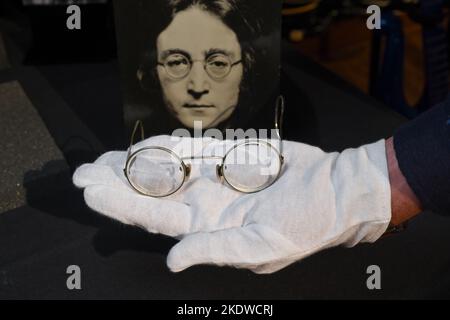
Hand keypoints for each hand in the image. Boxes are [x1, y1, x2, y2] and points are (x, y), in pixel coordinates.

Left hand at [73, 136, 390, 273]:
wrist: (335, 190)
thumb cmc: (305, 222)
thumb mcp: (261, 246)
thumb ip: (214, 249)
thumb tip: (173, 261)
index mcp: (209, 227)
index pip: (153, 217)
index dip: (119, 204)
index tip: (90, 190)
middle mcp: (205, 204)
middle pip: (151, 193)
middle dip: (116, 183)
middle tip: (84, 172)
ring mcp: (215, 180)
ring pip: (165, 170)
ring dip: (135, 163)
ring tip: (105, 159)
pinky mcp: (228, 159)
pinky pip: (192, 150)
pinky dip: (169, 146)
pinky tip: (147, 145)